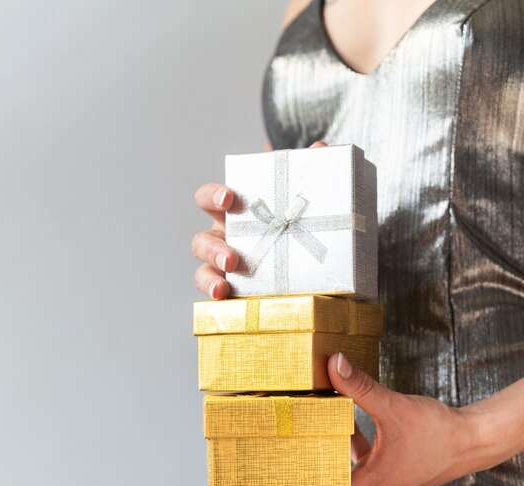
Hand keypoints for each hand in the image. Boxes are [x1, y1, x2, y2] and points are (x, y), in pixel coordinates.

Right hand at [192, 141, 326, 298]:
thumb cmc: (302, 221)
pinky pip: (217, 295)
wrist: (323, 258)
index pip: (209, 199)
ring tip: (224, 285)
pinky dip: (217, 295)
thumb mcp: (307, 198)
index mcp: (235, 214)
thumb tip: (321, 148)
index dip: (213, 196)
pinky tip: (226, 299)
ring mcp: (227, 268)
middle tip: (232, 258)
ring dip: (209, 276)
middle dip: (212, 248)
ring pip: (202, 271)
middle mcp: (224, 240)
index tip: (229, 200)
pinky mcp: (236, 291)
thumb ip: (312, 172)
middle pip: (200, 241)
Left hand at [219, 352, 485, 485]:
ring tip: (271, 459)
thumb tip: (331, 363)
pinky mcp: (377, 475)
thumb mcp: (394, 407)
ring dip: (298, 476)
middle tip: (246, 477)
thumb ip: (360, 387)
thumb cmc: (439, 434)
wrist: (472, 443)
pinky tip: (321, 433)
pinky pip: (343, 472)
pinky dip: (326, 459)